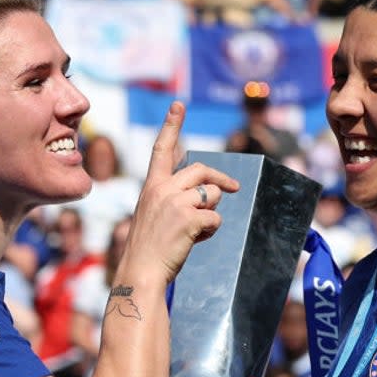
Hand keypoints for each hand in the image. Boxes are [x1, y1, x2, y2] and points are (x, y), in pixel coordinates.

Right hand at [120, 102, 239, 285]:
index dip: (171, 125)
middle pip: (201, 170)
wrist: (141, 271)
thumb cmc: (149, 248)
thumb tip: (206, 189)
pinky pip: (216, 217)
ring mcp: (176, 202)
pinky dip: (212, 229)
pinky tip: (198, 239)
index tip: (178, 105)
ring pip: (213, 193)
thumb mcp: (154, 213)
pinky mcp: (189, 218)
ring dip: (213, 210)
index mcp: (151, 186)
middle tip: (235, 188)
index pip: (162, 149)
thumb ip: (172, 197)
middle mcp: (162, 189)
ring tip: (197, 229)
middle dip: (220, 179)